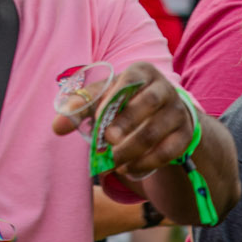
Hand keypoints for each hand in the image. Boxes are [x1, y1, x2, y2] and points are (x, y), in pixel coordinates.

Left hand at [51, 63, 194, 181]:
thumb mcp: (105, 99)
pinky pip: (167, 152)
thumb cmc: (127, 103)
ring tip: (113, 162)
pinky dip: (145, 164)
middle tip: (108, 141)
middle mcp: (164, 88)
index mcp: (142, 72)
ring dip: (130, 150)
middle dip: (125, 123)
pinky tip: (129, 169)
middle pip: (147, 104)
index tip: (98, 120)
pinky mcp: (185, 136)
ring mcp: (178, 112)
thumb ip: (80, 108)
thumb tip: (57, 127)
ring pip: (154, 132)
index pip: (129, 80)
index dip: (113, 98)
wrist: (165, 117)